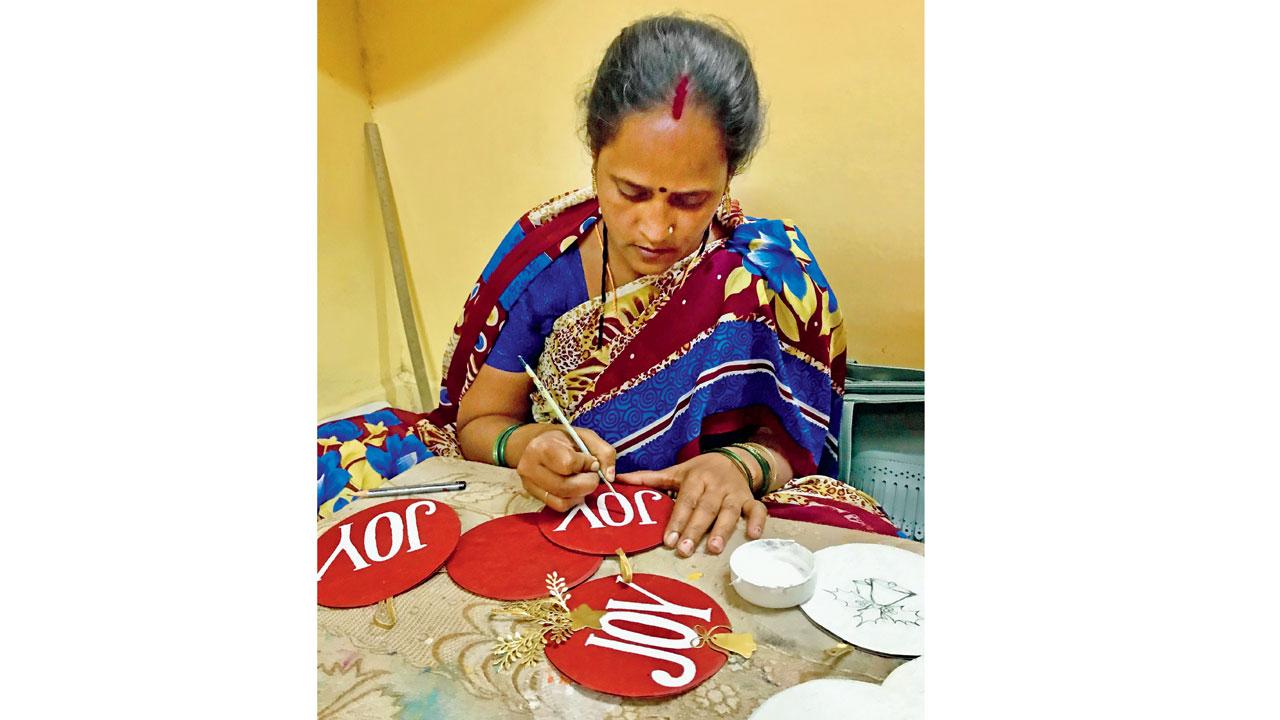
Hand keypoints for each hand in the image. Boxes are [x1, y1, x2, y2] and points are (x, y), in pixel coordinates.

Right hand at [516, 427, 616, 511]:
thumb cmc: (563, 439)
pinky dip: (572, 501)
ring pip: (561, 500)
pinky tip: (575, 490)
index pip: (568, 463)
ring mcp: (530, 484)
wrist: (536, 444)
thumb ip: (604, 452)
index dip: (586, 464)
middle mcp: (530, 467)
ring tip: (583, 481)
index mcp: (542, 447)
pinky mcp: (534, 496)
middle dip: (587, 483)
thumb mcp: (585, 436)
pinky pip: (558, 506)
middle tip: (592, 476)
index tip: (591, 461)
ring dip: (581, 494)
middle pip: (565, 486)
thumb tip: (609, 476)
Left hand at [616, 453, 766, 556]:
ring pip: (730, 511)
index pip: (685, 501)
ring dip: (723, 529)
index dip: (676, 520)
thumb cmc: (700, 471)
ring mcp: (735, 493)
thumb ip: (649, 479)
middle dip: (694, 530)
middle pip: (705, 509)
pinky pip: (757, 509)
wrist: (733, 458)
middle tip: (684, 549)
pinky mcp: (750, 498)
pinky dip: (758, 521)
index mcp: (696, 478)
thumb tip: (619, 479)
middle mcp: (716, 485)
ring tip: (714, 548)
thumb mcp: (676, 471)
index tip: (667, 540)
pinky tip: (753, 535)